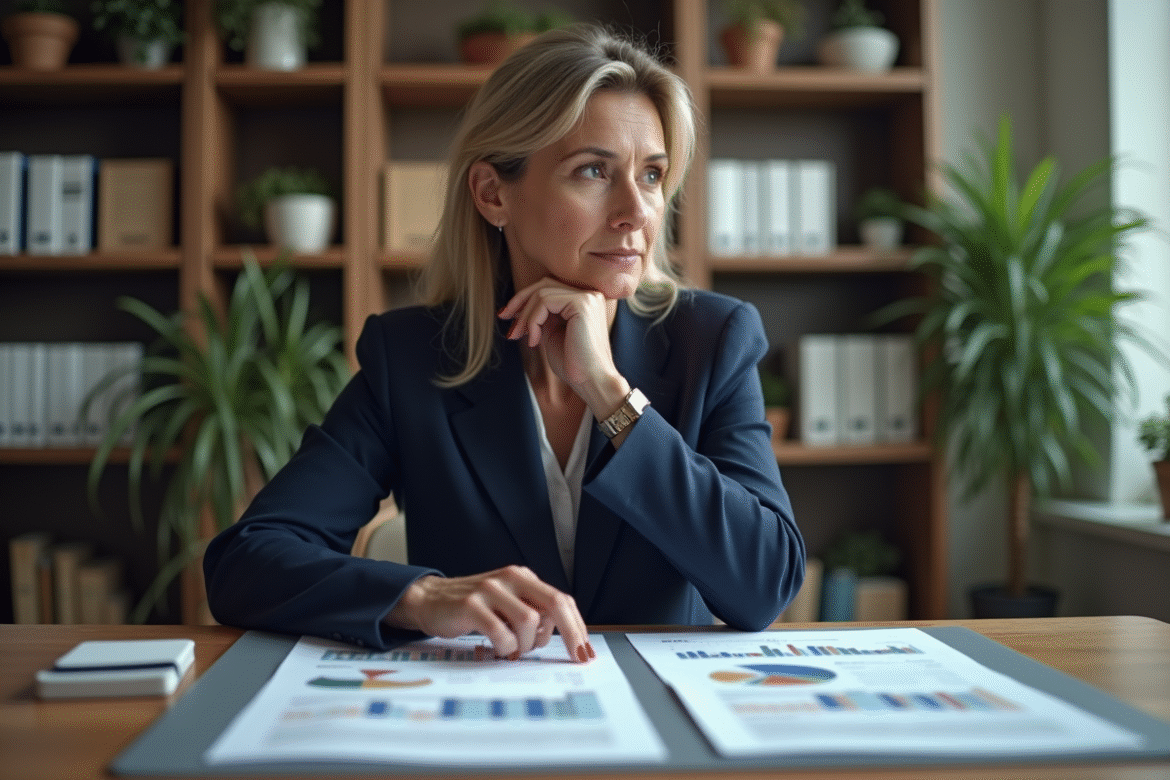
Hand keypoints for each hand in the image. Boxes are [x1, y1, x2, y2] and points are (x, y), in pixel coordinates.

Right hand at [387, 566, 594, 662]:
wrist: (429, 599)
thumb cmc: (473, 608)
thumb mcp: (507, 604)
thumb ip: (532, 614)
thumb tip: (564, 638)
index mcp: (523, 577)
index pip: (561, 600)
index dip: (578, 627)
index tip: (585, 651)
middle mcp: (510, 578)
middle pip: (554, 603)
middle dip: (571, 634)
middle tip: (576, 657)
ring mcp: (490, 589)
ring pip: (529, 622)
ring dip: (526, 645)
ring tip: (512, 649)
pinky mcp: (471, 604)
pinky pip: (501, 632)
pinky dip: (504, 647)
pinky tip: (497, 648)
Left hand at [498, 277, 627, 412]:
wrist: (591, 382)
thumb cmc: (573, 364)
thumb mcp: (552, 333)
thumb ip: (542, 316)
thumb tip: (519, 305)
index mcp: (584, 301)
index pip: (548, 287)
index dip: (524, 299)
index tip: (508, 317)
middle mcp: (589, 294)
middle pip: (544, 284)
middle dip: (519, 301)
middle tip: (505, 320)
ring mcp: (587, 297)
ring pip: (541, 293)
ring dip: (525, 316)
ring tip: (520, 336)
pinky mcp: (582, 304)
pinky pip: (545, 301)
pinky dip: (533, 320)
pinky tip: (534, 341)